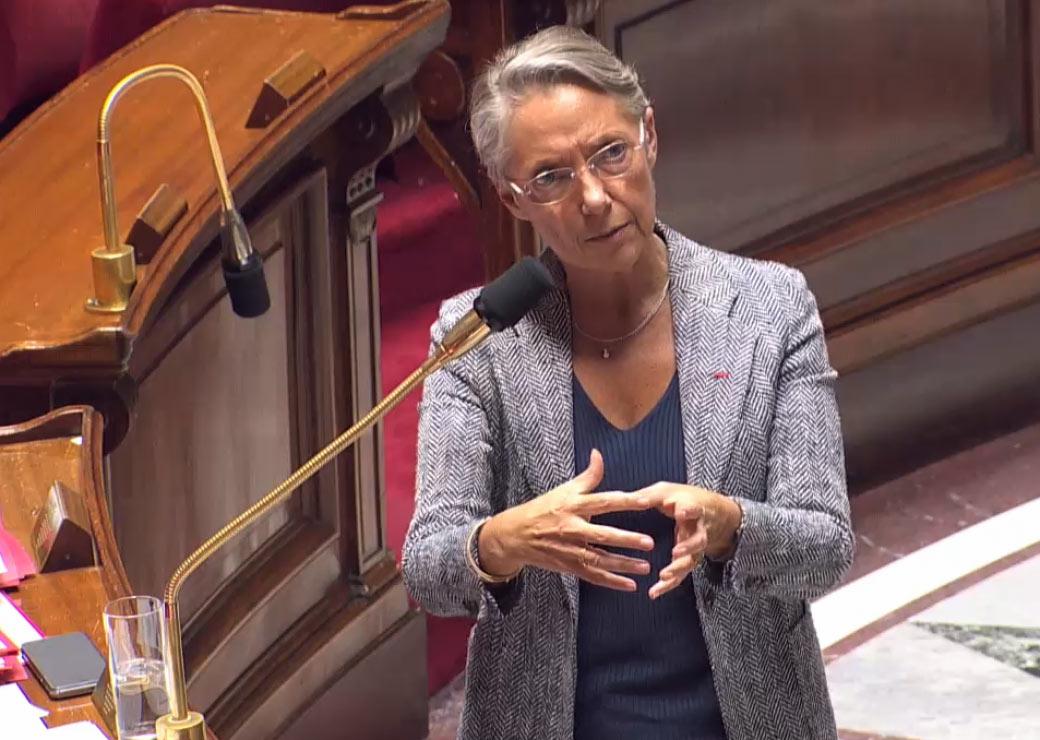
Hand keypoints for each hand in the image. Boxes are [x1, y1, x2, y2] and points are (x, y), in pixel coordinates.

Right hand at [479, 449, 656, 590]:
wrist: (516, 535)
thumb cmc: (543, 509)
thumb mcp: (564, 490)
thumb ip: (587, 476)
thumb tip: (599, 453)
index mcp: (573, 506)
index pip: (603, 502)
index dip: (625, 501)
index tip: (646, 501)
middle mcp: (573, 528)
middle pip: (603, 535)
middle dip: (626, 539)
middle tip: (649, 542)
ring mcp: (571, 549)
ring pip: (601, 559)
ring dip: (624, 564)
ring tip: (646, 566)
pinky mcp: (569, 566)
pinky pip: (593, 575)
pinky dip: (612, 582)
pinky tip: (630, 585)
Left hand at [635, 482, 742, 598]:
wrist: (711, 512)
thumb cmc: (682, 499)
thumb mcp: (666, 491)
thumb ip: (648, 496)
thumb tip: (626, 499)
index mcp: (692, 507)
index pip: (693, 508)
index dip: (689, 510)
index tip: (683, 512)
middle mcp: (698, 529)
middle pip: (698, 539)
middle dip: (688, 547)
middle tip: (676, 552)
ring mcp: (695, 547)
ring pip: (691, 560)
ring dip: (678, 569)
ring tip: (663, 576)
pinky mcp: (689, 559)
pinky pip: (681, 574)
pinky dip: (669, 584)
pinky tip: (654, 592)